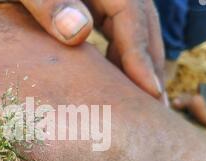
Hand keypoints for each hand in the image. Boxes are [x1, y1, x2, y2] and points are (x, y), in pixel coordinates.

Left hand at [20, 0, 165, 101]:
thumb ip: (49, 4)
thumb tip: (78, 31)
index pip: (132, 16)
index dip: (142, 55)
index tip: (151, 92)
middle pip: (142, 24)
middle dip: (150, 64)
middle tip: (157, 105)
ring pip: (135, 29)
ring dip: (139, 63)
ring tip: (143, 100)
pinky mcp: (98, 4)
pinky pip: (119, 30)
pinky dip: (122, 55)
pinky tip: (118, 80)